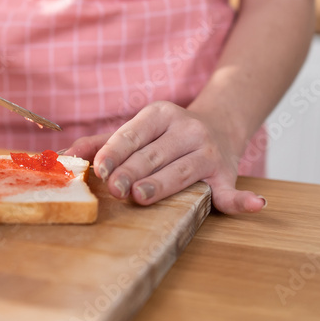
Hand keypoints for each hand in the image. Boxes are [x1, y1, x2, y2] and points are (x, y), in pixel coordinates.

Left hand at [66, 101, 265, 215]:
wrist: (221, 124)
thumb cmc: (166, 135)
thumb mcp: (137, 130)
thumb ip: (101, 143)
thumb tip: (64, 157)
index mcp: (159, 114)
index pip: (132, 134)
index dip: (115, 152)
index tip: (99, 169)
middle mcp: (187, 129)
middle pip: (153, 154)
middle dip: (131, 172)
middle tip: (114, 189)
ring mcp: (208, 151)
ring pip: (181, 170)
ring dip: (162, 183)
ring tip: (141, 195)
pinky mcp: (227, 174)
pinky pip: (234, 190)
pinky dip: (244, 201)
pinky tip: (255, 205)